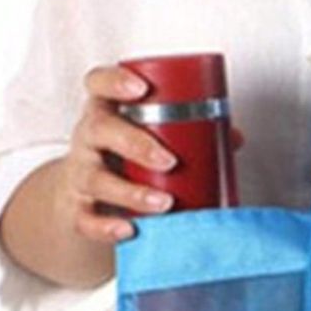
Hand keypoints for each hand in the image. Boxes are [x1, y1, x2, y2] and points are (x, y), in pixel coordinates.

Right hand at [55, 64, 244, 242]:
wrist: (85, 195)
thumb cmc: (123, 157)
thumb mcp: (146, 137)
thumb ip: (188, 133)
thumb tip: (233, 137)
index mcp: (106, 111)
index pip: (98, 84)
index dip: (114, 81)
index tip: (141, 87)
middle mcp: (87, 138)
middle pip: (100, 130)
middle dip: (136, 144)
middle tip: (170, 160)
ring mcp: (80, 173)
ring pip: (96, 179)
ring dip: (131, 192)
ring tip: (164, 202)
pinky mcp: (77, 208)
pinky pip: (86, 219)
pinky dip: (107, 227)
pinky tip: (129, 230)